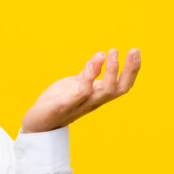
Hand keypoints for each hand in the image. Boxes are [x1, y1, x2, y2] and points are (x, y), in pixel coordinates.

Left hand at [21, 48, 140, 132]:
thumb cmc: (59, 102)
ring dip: (111, 72)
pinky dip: (88, 78)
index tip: (135, 51)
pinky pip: (80, 93)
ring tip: (110, 52)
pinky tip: (91, 64)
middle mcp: (93, 101)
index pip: (122, 85)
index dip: (132, 70)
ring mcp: (80, 104)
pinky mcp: (64, 105)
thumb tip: (101, 55)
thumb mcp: (75, 83)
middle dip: (130, 70)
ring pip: (104, 91)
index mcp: (97, 95)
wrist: (38, 122)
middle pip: (119, 89)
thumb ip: (88, 72)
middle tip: (132, 50)